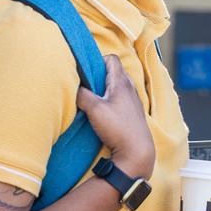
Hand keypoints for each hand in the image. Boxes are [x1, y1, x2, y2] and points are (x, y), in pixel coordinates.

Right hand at [77, 54, 154, 177]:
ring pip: (116, 85)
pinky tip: (101, 109)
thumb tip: (73, 85)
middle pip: (113, 71)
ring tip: (91, 97)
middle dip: (98, 74)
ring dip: (103, 87)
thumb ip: (82, 94)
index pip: (111, 59)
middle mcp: (130, 88)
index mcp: (122, 83)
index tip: (85, 70)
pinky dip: (109, 98)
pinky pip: (119, 97)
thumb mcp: (95, 109)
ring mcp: (132, 100)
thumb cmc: (118, 128)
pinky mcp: (132, 112)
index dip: (97, 60)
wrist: (137, 151)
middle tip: (85, 83)